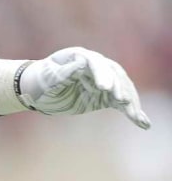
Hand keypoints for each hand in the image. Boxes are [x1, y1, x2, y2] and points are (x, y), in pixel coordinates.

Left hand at [19, 47, 149, 128]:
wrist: (38, 91)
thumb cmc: (39, 82)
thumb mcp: (47, 79)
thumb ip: (64, 73)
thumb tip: (81, 63)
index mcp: (79, 56)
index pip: (95, 64)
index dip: (101, 74)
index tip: (104, 88)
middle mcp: (96, 66)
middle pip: (114, 75)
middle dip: (119, 88)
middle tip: (123, 101)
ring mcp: (103, 80)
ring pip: (121, 89)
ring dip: (130, 102)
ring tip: (135, 116)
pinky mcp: (105, 95)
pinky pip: (121, 103)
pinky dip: (131, 112)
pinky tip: (143, 123)